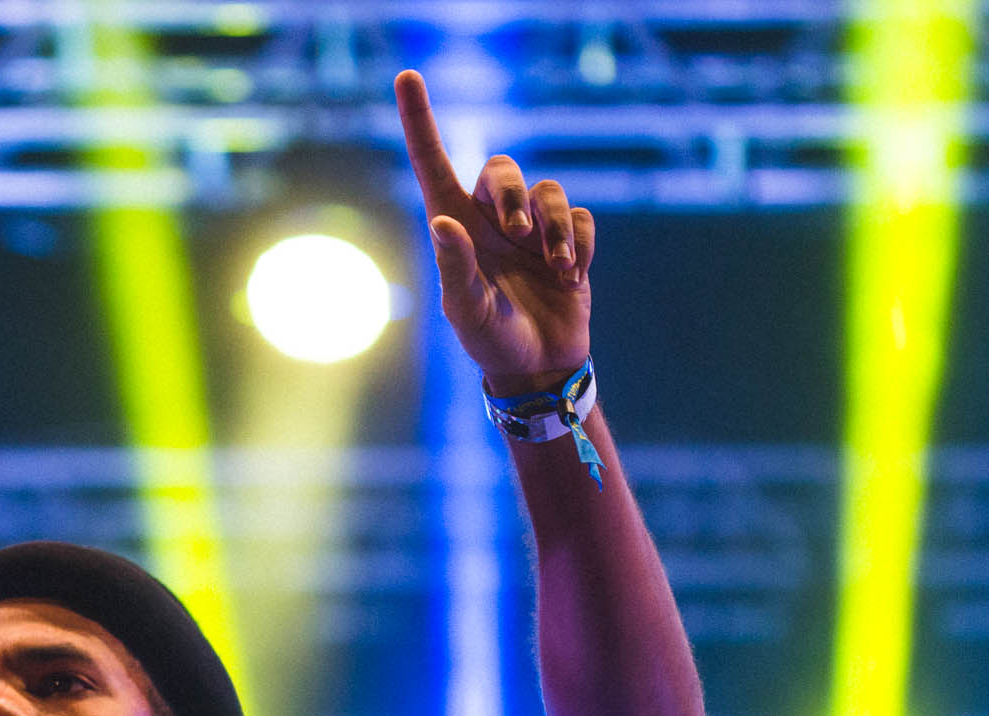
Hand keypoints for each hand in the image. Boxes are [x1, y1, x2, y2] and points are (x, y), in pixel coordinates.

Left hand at [394, 69, 592, 394]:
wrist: (540, 366)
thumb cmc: (492, 341)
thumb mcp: (467, 311)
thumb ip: (455, 269)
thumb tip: (442, 222)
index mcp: (455, 228)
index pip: (433, 163)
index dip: (418, 121)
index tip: (405, 76)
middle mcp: (491, 221)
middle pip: (502, 169)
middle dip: (512, 195)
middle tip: (517, 236)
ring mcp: (533, 229)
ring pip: (549, 193)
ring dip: (555, 229)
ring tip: (555, 269)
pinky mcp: (569, 241)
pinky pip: (583, 219)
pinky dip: (579, 246)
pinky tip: (571, 278)